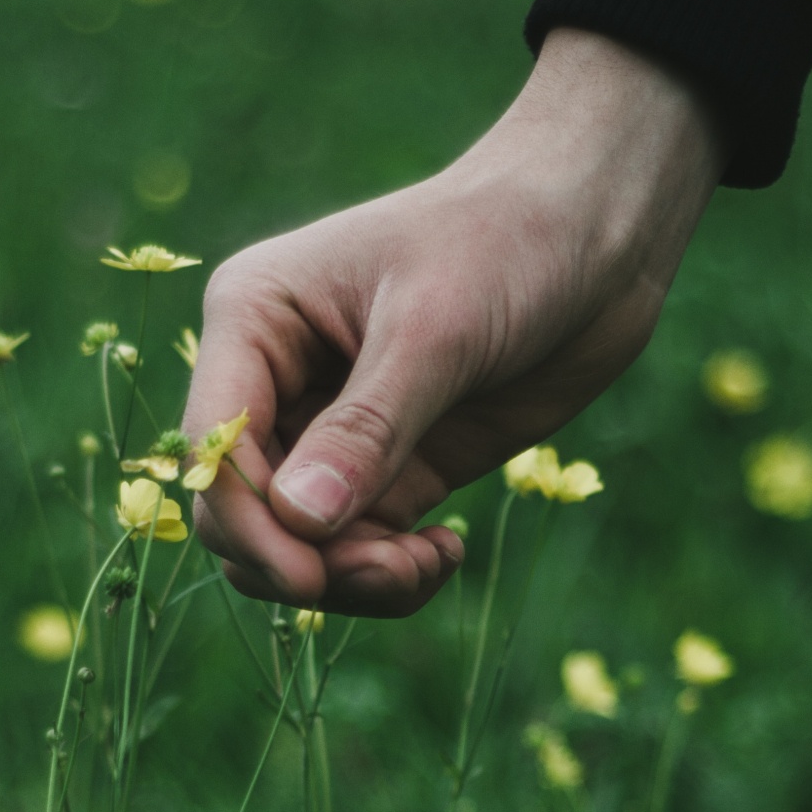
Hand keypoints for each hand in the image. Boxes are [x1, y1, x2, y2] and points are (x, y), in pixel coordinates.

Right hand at [183, 28, 725, 615]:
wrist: (598, 232)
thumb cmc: (505, 243)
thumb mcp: (433, 333)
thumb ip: (366, 431)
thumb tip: (297, 522)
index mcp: (254, 321)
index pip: (213, 447)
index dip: (248, 524)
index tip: (314, 577)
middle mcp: (277, 380)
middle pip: (241, 514)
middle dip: (304, 562)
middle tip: (394, 568)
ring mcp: (333, 430)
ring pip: (297, 547)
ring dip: (354, 579)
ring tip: (428, 563)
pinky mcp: (392, 466)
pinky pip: (357, 550)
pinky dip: (392, 574)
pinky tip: (445, 553)